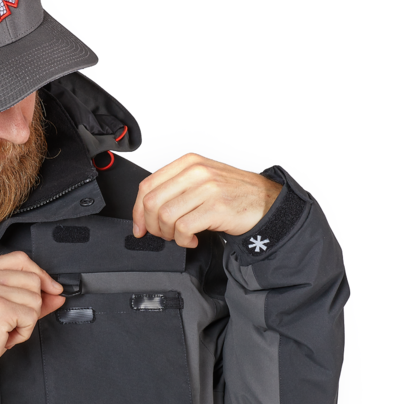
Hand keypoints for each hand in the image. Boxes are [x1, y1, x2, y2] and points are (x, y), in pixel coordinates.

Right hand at [0, 252, 64, 377]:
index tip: (51, 289)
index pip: (20, 259)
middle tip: (13, 321)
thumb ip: (27, 296)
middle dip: (32, 305)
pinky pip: (31, 317)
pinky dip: (23, 332)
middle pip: (32, 279)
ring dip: (27, 321)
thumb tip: (56, 293)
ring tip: (6, 329)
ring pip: (34, 299)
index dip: (40, 274)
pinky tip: (6, 337)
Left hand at [133, 153, 281, 248]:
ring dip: (168, 234)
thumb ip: (175, 189)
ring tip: (181, 236)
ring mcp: (207, 188)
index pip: (147, 185)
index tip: (140, 227)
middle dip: (152, 226)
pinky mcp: (216, 207)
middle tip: (164, 234)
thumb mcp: (201, 181)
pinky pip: (183, 229)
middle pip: (151, 202)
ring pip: (165, 216)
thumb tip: (145, 211)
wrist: (265, 202)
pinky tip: (192, 240)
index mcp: (188, 163)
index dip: (137, 211)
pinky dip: (183, 241)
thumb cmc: (232, 194)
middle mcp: (196, 172)